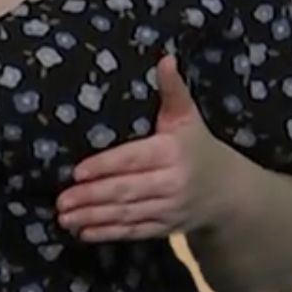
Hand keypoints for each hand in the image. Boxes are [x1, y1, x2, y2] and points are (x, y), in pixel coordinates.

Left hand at [55, 53, 227, 242]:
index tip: (77, 172)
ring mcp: (168, 210)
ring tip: (65, 218)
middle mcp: (171, 184)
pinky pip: (134, 232)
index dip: (105, 166)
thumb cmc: (199, 148)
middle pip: (126, 190)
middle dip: (91, 197)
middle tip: (61, 201)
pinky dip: (109, 233)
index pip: (133, 159)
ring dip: (94, 218)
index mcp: (172, 153)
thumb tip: (165, 58)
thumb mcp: (188, 117)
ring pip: (127, 214)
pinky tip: (84, 233)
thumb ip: (173, 90)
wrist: (230, 193)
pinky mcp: (165, 229)